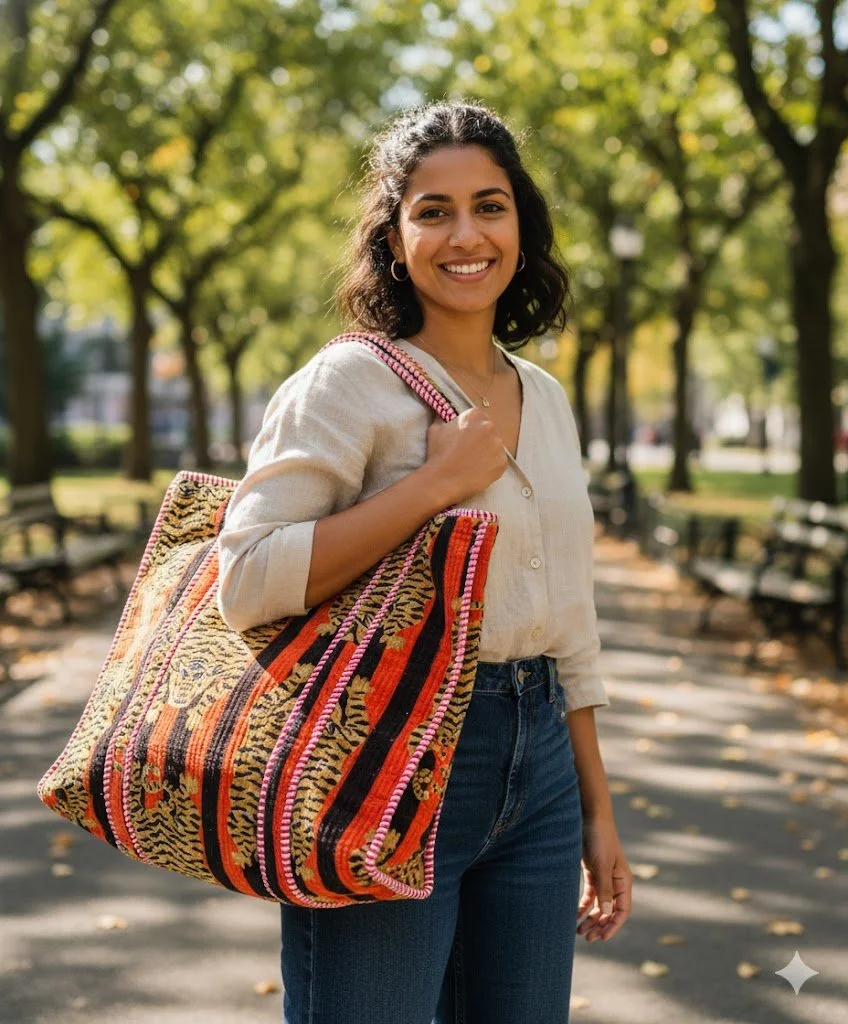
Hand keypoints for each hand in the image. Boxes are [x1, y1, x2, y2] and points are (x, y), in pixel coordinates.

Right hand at [425, 407, 507, 504]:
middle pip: (489, 431)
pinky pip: (499, 462)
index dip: (472, 429)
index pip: (479, 418)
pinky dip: (491, 467)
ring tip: (473, 463)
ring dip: (487, 453)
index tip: (467, 438)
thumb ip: (442, 419)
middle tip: (470, 452)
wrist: (443, 479)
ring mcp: (498, 444)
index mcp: (474, 415)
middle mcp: (489, 427)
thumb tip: (440, 415)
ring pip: (495, 447)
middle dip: (481, 440)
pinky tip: (478, 471)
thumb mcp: (435, 430)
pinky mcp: (502, 462)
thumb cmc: (438, 454)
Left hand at [576, 818, 631, 941]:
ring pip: (599, 905)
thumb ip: (605, 889)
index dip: (613, 926)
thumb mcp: (602, 865)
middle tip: (586, 938)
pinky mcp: (592, 872)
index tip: (601, 938)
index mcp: (623, 882)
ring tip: (579, 931)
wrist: (590, 817)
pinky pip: (590, 895)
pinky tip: (575, 915)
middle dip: (599, 925)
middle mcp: (615, 882)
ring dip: (591, 918)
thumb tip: (608, 914)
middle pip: (610, 911)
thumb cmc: (600, 839)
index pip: (622, 911)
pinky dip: (584, 906)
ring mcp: (604, 878)